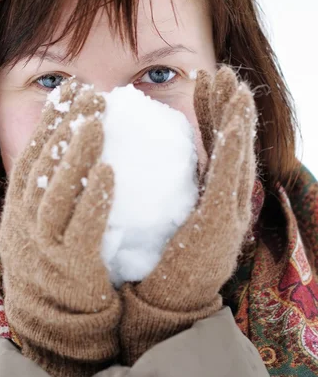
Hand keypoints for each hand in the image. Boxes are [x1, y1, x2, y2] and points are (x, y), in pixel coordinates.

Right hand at [0, 80, 120, 376]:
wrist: (57, 323)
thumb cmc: (59, 263)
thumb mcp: (46, 223)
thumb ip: (56, 189)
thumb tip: (85, 144)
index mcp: (19, 208)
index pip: (33, 156)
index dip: (50, 121)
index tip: (70, 91)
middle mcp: (25, 224)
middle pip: (42, 167)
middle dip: (64, 128)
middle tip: (90, 97)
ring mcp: (44, 248)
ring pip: (56, 194)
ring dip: (75, 156)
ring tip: (97, 123)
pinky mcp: (71, 268)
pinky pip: (82, 230)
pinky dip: (93, 199)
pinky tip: (109, 172)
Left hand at [119, 66, 256, 365]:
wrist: (165, 305)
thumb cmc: (156, 261)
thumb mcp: (161, 215)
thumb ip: (160, 186)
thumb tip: (139, 157)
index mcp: (211, 197)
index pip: (214, 145)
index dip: (212, 111)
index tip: (203, 80)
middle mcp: (226, 200)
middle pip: (232, 143)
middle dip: (229, 105)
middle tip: (221, 71)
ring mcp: (229, 211)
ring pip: (238, 153)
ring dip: (238, 116)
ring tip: (232, 83)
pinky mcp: (221, 221)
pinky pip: (228, 173)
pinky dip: (232, 143)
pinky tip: (231, 117)